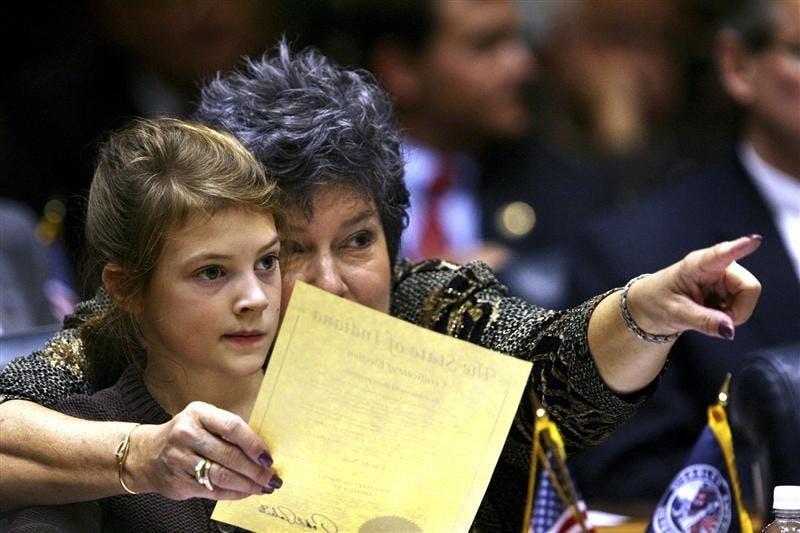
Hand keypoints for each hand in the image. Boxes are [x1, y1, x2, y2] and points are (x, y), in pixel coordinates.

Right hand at [127, 402, 281, 499]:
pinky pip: (212, 490)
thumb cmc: (186, 434)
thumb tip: (262, 450)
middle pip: (229, 455)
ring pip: (221, 476)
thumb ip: (228, 430)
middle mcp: (186, 434)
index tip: (268, 457)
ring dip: (247, 485)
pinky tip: (245, 492)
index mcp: (198, 413)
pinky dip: (233, 493)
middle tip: (271, 477)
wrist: (147, 454)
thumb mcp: (204, 420)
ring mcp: (179, 459)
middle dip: (255, 470)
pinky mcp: (178, 481)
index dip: (254, 443)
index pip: (232, 427)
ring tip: (262, 487)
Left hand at [626, 235, 762, 339]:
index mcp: (697, 265)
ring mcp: (725, 276)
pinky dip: (730, 315)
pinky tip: (712, 312)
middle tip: (714, 320)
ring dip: (733, 314)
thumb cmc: (657, 301)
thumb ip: (703, 321)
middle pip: (748, 287)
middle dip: (738, 310)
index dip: (739, 247)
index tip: (754, 240)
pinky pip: (742, 305)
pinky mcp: (728, 287)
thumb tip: (729, 329)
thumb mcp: (676, 313)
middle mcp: (717, 266)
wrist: (649, 306)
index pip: (721, 254)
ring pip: (748, 298)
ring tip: (707, 313)